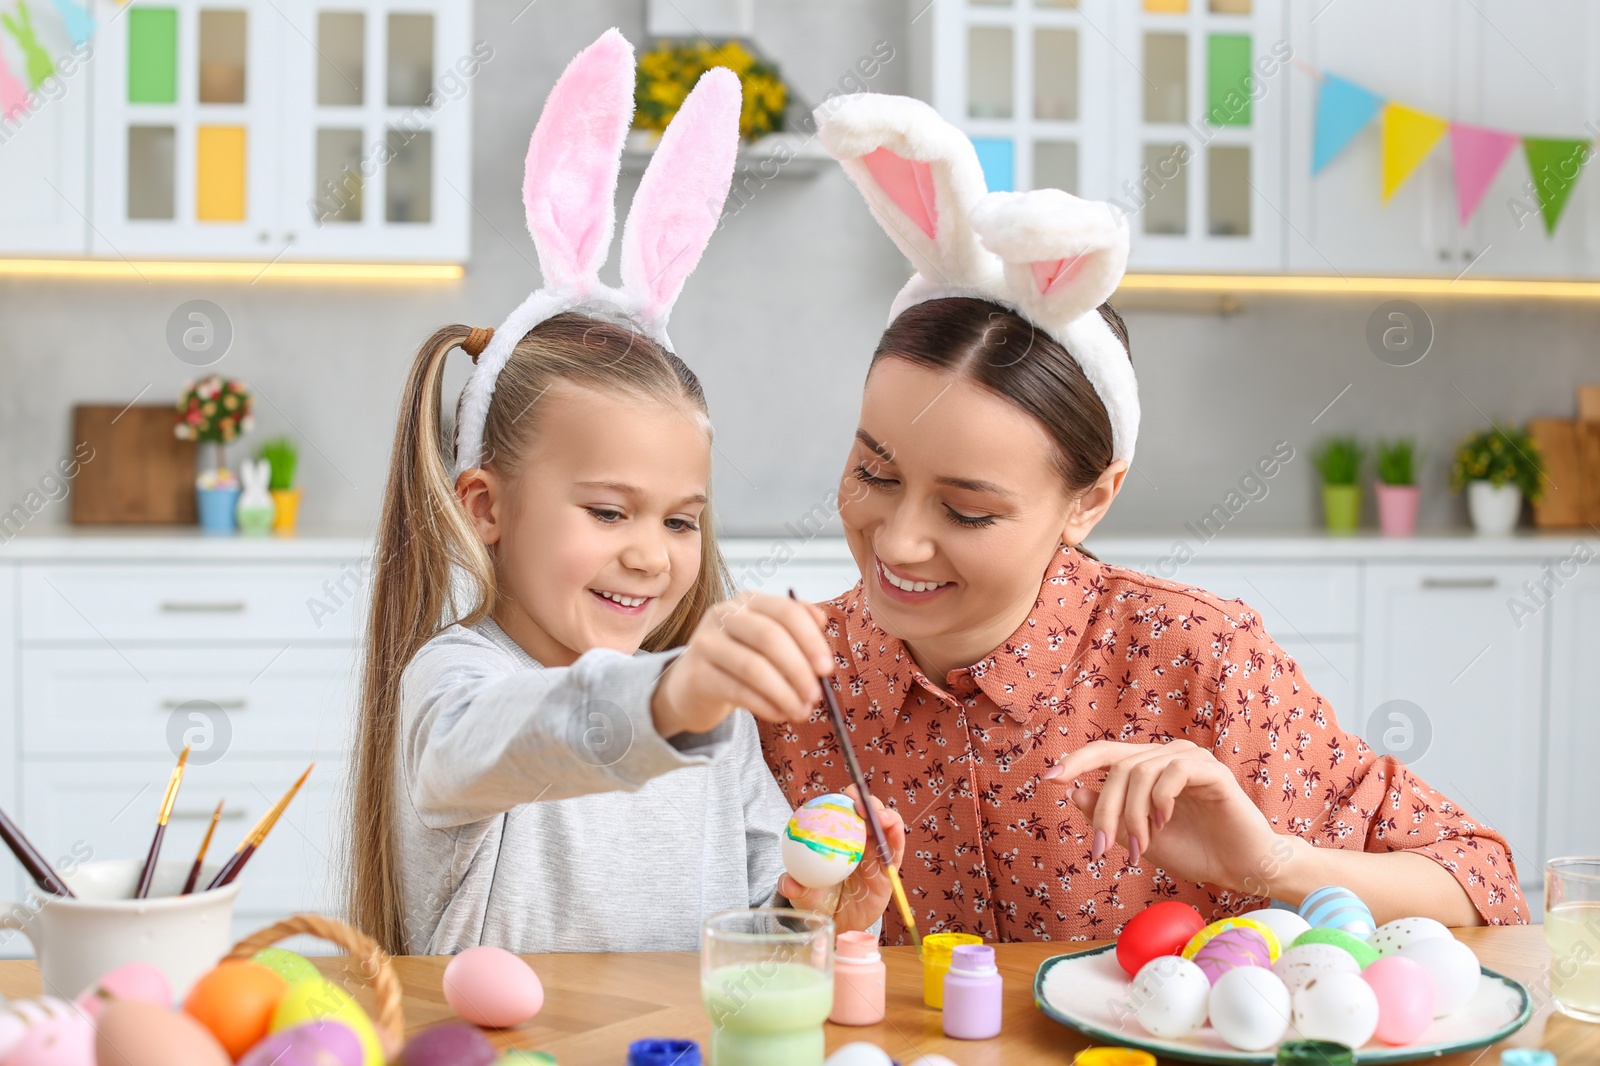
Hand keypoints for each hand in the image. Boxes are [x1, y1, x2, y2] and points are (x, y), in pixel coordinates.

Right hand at [651, 592, 831, 736]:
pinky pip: (738, 691)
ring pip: (754, 667)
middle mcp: (724, 615)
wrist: (693, 685)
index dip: (810, 639)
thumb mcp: (766, 639)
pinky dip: (765, 706)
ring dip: (785, 693)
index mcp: (748, 601)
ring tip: (802, 711)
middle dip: (799, 669)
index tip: (826, 668)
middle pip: (769, 637)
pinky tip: (780, 715)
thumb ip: (795, 627)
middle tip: (817, 695)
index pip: (785, 611)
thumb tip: (821, 620)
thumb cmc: (740, 660)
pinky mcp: (698, 674)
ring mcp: (706, 643)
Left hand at [780, 786, 907, 933]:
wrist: (837, 926)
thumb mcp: (803, 895)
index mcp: (838, 840)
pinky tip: (892, 829)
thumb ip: (795, 887)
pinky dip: (896, 835)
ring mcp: (876, 854)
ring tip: (878, 815)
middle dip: (866, 801)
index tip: (844, 795)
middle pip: (868, 814)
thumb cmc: (819, 903)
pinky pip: (895, 849)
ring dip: (885, 815)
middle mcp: (860, 842)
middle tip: (859, 803)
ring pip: (886, 827)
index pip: (845, 812)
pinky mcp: (889, 869)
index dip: (847, 799)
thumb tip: (787, 883)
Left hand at [1044, 740, 1283, 895]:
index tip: (1049, 778)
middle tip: (1102, 849)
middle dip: (1105, 810)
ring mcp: (1191, 759)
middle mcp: (1167, 756)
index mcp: (1148, 767)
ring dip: (1133, 815)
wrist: (1240, 868)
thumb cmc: (1194, 851)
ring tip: (1142, 847)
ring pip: (1141, 772)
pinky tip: (1165, 823)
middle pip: (1118, 768)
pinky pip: (1173, 772)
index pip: (1105, 753)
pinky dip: (1161, 800)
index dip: (1076, 761)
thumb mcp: (1139, 837)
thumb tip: (1076, 792)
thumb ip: (1110, 815)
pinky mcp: (1212, 770)